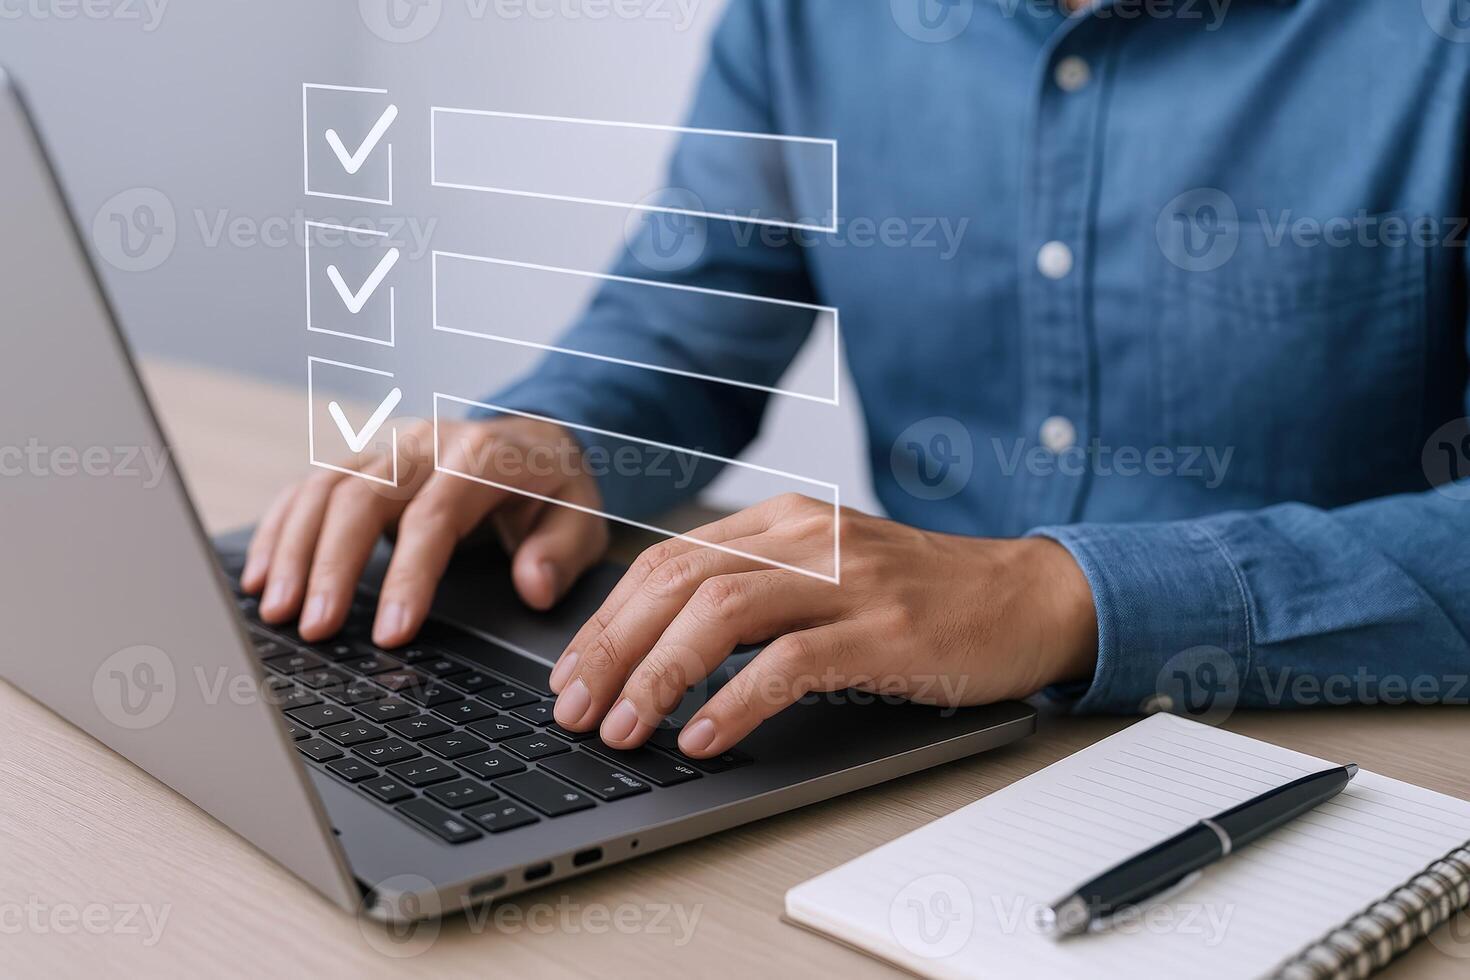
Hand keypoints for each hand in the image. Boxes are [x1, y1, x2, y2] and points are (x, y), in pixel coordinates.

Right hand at [241, 417, 608, 645]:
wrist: (537, 441)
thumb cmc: (554, 491)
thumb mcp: (582, 519)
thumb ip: (560, 552)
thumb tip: (534, 586)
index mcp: (484, 456)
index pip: (435, 515)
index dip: (409, 575)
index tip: (391, 633)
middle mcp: (427, 444)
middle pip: (363, 496)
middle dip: (332, 566)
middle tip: (314, 629)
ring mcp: (389, 447)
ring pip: (325, 488)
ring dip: (293, 550)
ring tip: (275, 611)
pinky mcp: (363, 461)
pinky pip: (309, 488)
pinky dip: (278, 530)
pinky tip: (258, 576)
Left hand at [547, 494, 1097, 757]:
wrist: (1027, 595)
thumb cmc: (921, 597)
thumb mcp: (826, 573)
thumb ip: (754, 592)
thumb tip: (661, 648)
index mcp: (782, 522)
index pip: (667, 560)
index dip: (607, 618)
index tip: (572, 671)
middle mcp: (805, 538)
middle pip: (678, 581)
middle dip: (611, 648)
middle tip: (573, 708)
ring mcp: (846, 580)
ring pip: (721, 615)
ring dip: (658, 676)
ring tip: (623, 729)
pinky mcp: (884, 630)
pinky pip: (790, 662)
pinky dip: (736, 703)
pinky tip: (704, 737)